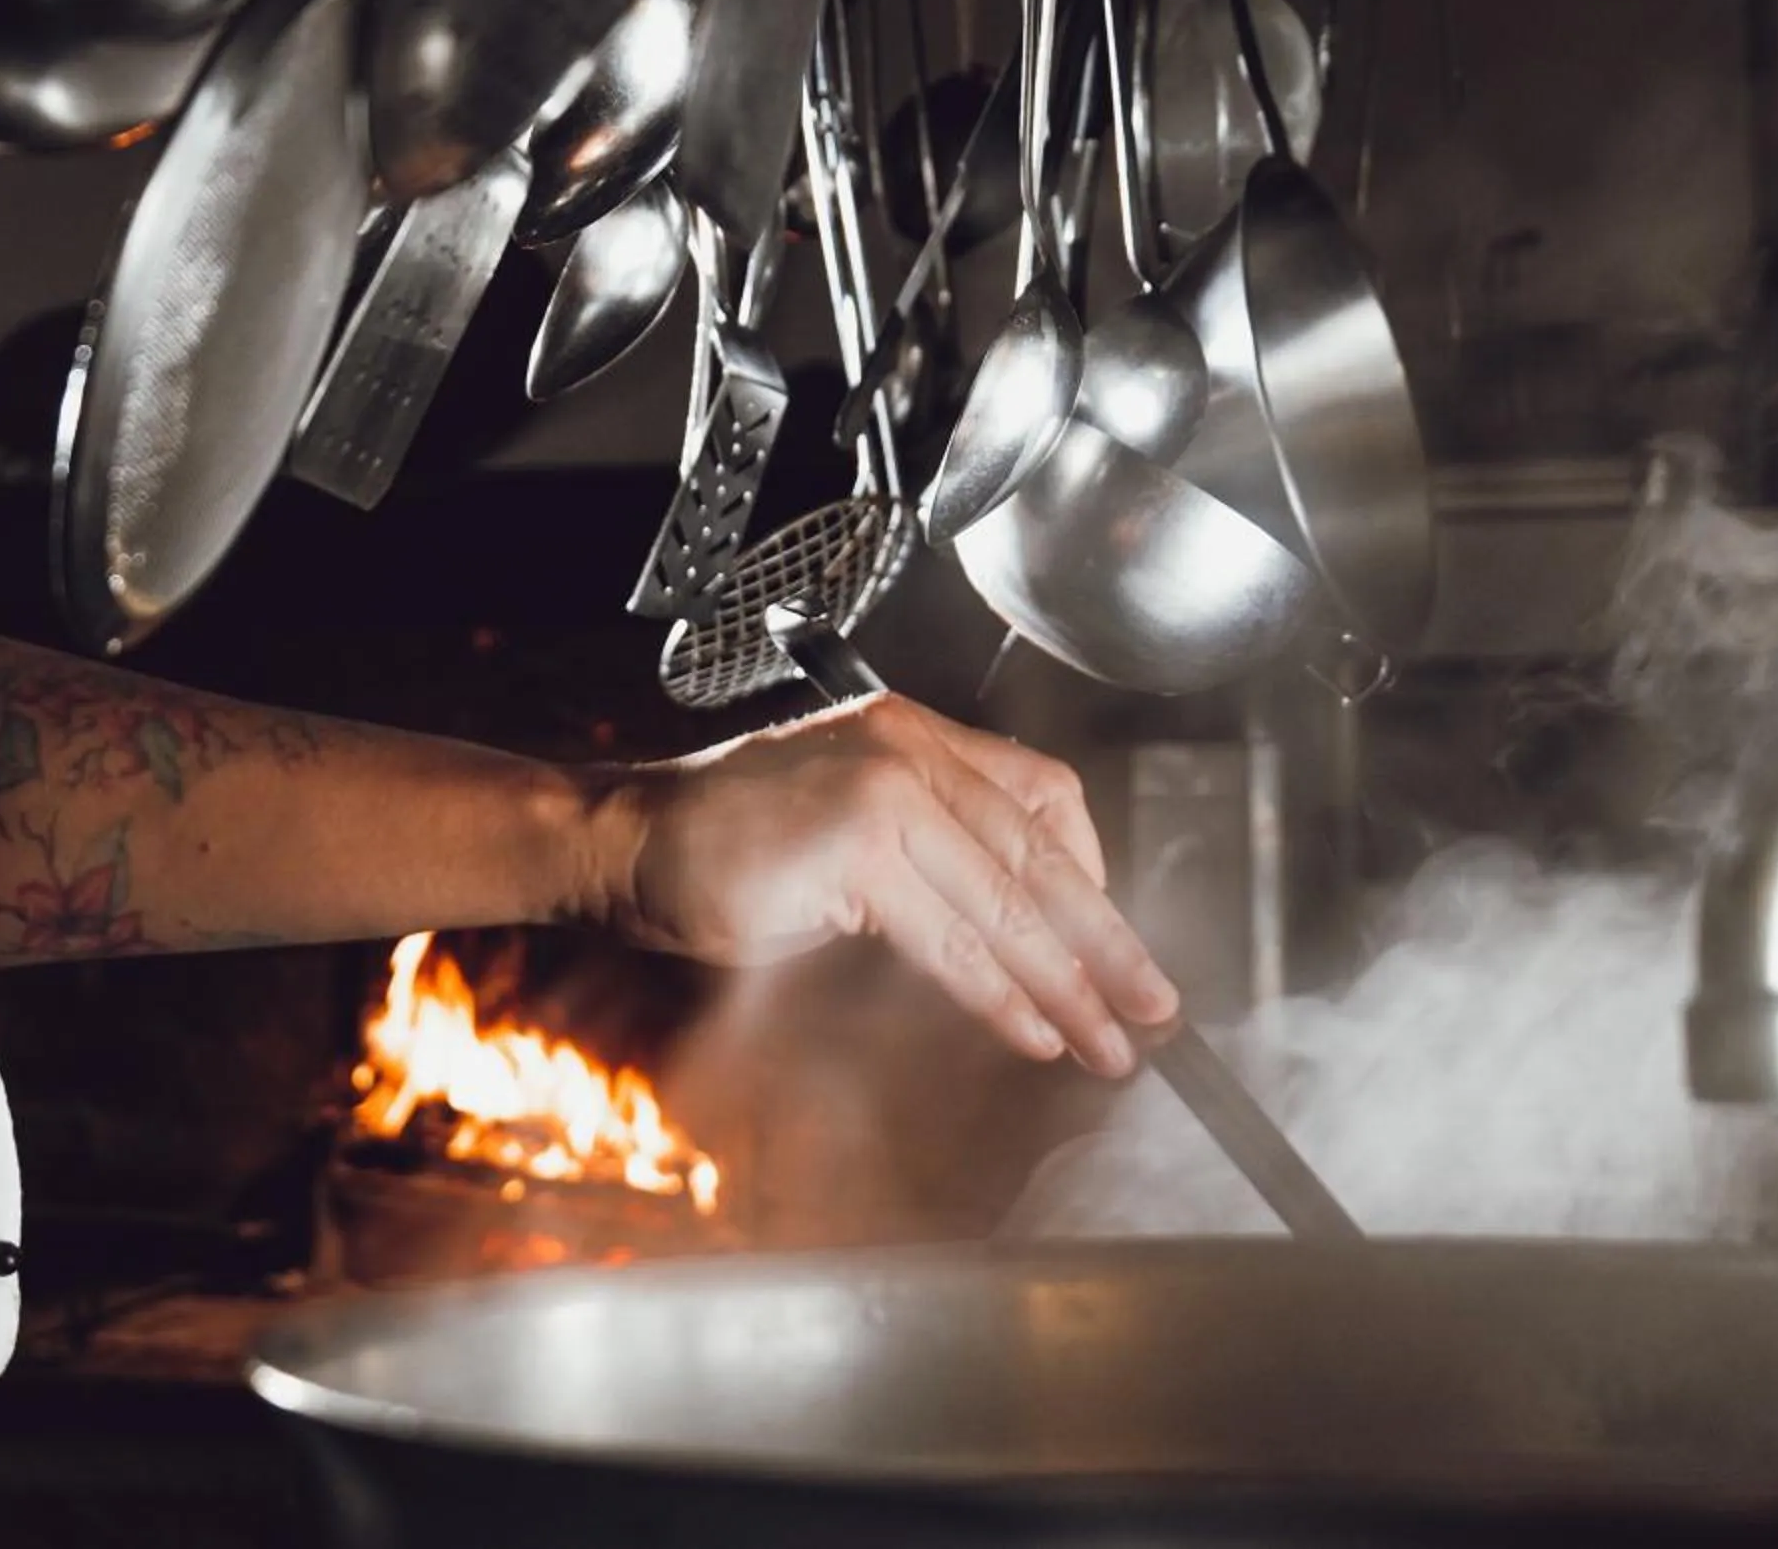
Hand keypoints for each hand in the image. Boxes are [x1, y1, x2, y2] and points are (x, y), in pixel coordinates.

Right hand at [598, 691, 1180, 1077]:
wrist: (621, 840)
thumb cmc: (722, 844)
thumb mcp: (843, 825)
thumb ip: (926, 855)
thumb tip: (1015, 934)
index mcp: (914, 735)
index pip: (1043, 797)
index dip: (1094, 880)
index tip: (1117, 949)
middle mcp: (908, 751)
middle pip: (1040, 857)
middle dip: (1108, 945)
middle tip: (1156, 1007)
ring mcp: (882, 794)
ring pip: (1005, 904)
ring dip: (1067, 985)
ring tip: (1109, 1043)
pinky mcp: (854, 850)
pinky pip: (951, 940)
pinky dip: (999, 994)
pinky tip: (1032, 1033)